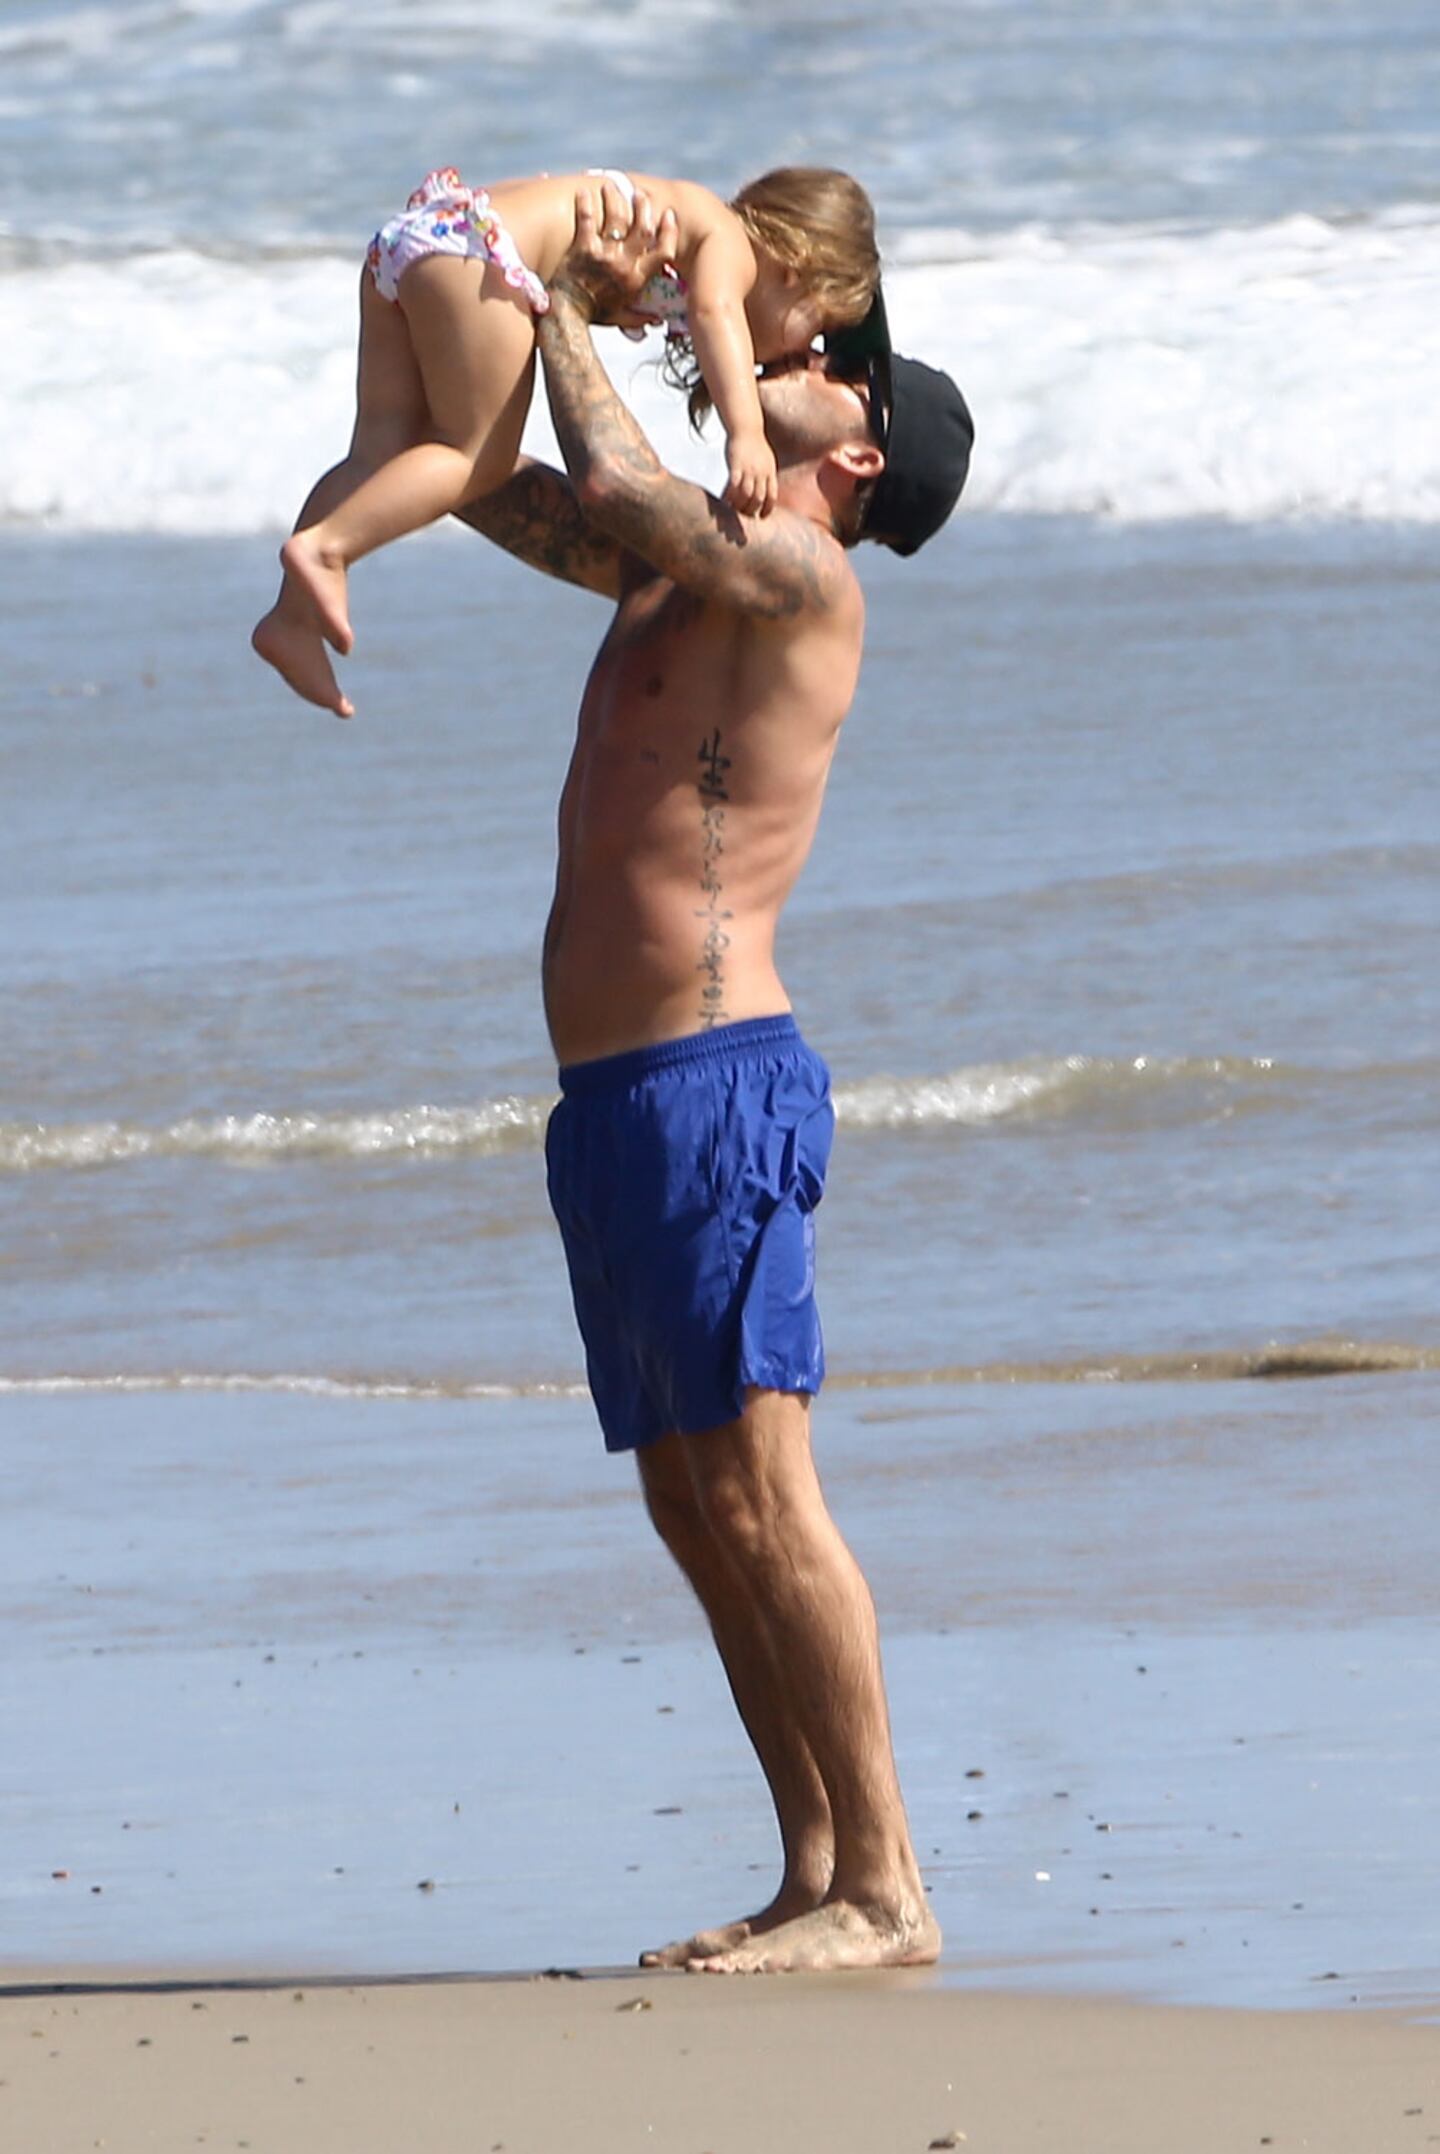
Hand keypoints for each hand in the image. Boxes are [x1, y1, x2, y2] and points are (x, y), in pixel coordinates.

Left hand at [551, 181, 679, 326]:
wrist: (566, 317)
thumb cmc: (592, 316)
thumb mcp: (620, 318)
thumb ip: (638, 317)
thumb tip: (655, 319)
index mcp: (637, 279)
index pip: (663, 251)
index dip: (669, 231)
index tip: (668, 215)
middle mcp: (624, 265)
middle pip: (643, 228)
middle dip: (643, 207)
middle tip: (639, 195)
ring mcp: (604, 255)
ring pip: (617, 218)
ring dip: (615, 199)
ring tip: (610, 187)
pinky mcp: (583, 249)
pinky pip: (586, 220)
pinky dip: (585, 204)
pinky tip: (583, 192)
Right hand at [724, 429, 778, 517]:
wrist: (747, 428)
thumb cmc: (756, 444)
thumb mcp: (768, 460)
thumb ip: (767, 475)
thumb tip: (765, 490)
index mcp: (770, 472)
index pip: (772, 496)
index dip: (767, 509)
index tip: (762, 516)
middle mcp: (761, 472)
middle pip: (758, 498)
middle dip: (752, 509)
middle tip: (746, 514)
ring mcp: (749, 469)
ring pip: (746, 494)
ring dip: (740, 504)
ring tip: (735, 508)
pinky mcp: (736, 465)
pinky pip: (734, 485)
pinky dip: (730, 495)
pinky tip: (726, 499)